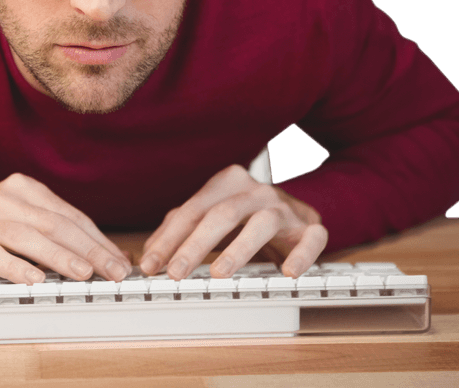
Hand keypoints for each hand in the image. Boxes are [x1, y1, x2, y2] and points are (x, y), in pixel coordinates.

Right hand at [0, 173, 132, 283]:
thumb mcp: (25, 220)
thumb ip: (60, 233)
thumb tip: (108, 255)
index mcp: (24, 188)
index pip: (69, 215)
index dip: (97, 239)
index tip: (119, 261)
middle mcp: (4, 199)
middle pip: (54, 224)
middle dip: (89, 250)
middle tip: (112, 270)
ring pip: (28, 238)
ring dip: (59, 257)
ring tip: (83, 273)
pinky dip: (17, 268)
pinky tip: (35, 280)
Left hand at [140, 164, 327, 279]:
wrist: (297, 212)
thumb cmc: (246, 217)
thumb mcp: (211, 217)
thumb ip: (178, 230)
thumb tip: (148, 254)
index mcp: (227, 183)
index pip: (191, 211)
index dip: (169, 239)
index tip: (150, 265)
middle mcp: (256, 191)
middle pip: (221, 214)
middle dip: (195, 245)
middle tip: (175, 273)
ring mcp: (285, 208)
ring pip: (262, 224)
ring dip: (239, 249)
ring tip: (219, 274)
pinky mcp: (311, 227)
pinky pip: (310, 239)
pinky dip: (301, 256)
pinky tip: (288, 273)